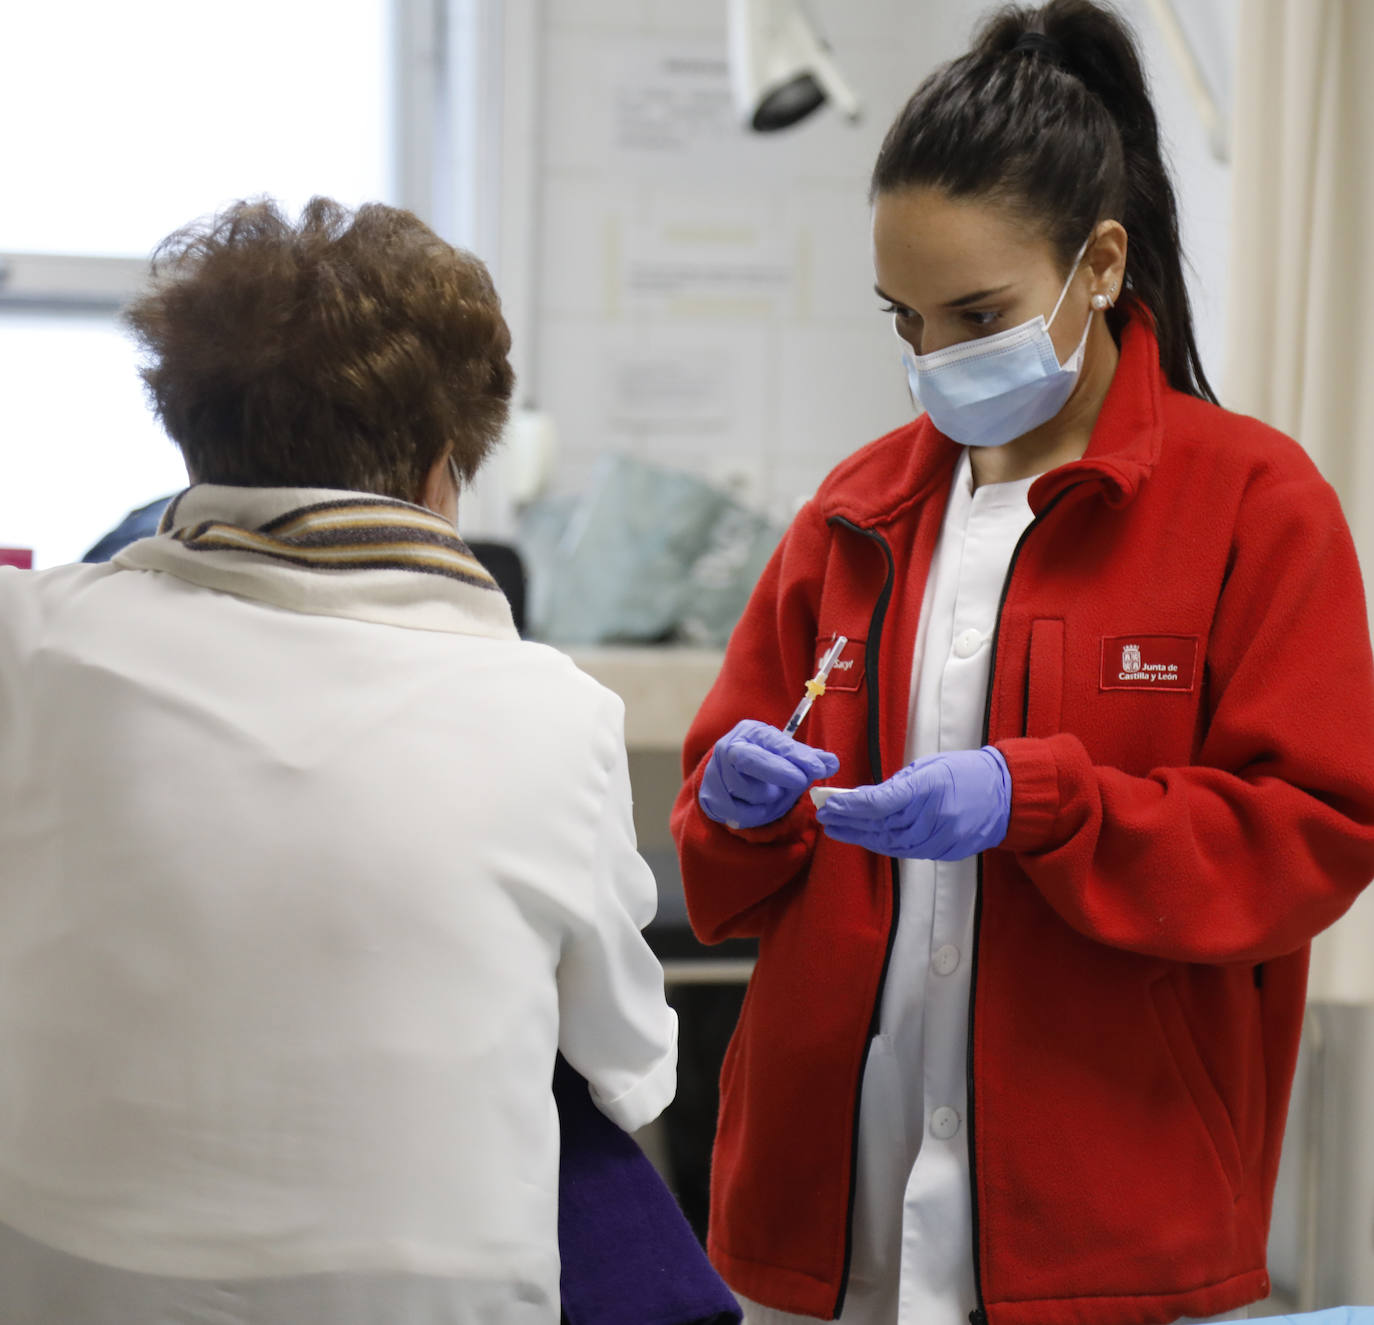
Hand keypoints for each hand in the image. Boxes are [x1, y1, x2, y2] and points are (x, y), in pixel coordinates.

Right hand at [699, 720, 839, 830]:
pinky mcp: (711, 798)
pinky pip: (740, 812)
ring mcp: (717, 773)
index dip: (797, 757)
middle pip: (750, 760)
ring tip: (774, 795)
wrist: (727, 780)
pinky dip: (756, 814)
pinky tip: (760, 807)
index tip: (818, 768)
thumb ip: (808, 760)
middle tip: (801, 782)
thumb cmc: (764, 765)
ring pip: (748, 790)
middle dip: (778, 771)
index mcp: (751, 732)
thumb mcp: (786, 757)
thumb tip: (832, 763)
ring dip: (769, 797)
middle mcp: (728, 748)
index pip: (774, 742)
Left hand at [815, 747, 1010, 859]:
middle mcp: (933, 815)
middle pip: (880, 824)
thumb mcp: (928, 766)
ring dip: (861, 837)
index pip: (879, 801)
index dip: (850, 805)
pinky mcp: (945, 851)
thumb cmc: (964, 772)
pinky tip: (866, 838)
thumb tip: (864, 799)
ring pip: (890, 843)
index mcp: (927, 787)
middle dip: (848, 821)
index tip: (829, 802)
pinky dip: (883, 845)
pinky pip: (907, 852)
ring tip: (838, 829)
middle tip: (825, 817)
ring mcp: (940, 837)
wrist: (1005, 795)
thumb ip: (896, 785)